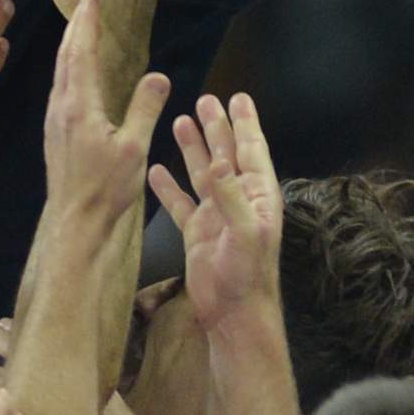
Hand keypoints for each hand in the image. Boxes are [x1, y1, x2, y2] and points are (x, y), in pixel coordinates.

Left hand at [42, 0, 170, 218]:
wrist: (75, 221)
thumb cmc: (106, 188)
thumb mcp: (134, 148)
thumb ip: (145, 108)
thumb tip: (159, 75)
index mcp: (79, 105)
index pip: (81, 54)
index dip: (86, 25)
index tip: (89, 0)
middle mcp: (61, 107)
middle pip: (65, 58)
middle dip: (75, 29)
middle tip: (84, 5)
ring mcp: (54, 120)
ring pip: (60, 72)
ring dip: (70, 47)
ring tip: (80, 29)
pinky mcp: (55, 132)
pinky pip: (60, 87)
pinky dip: (69, 67)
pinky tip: (75, 72)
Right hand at [145, 93, 281, 330]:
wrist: (233, 316)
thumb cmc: (246, 277)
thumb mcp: (245, 234)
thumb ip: (232, 197)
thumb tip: (220, 160)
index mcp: (258, 197)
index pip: (251, 152)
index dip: (245, 124)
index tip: (238, 98)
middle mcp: (238, 201)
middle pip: (226, 155)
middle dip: (216, 128)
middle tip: (205, 101)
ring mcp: (216, 216)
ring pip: (202, 174)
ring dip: (193, 149)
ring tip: (180, 122)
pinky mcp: (197, 233)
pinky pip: (181, 202)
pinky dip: (169, 186)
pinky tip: (156, 170)